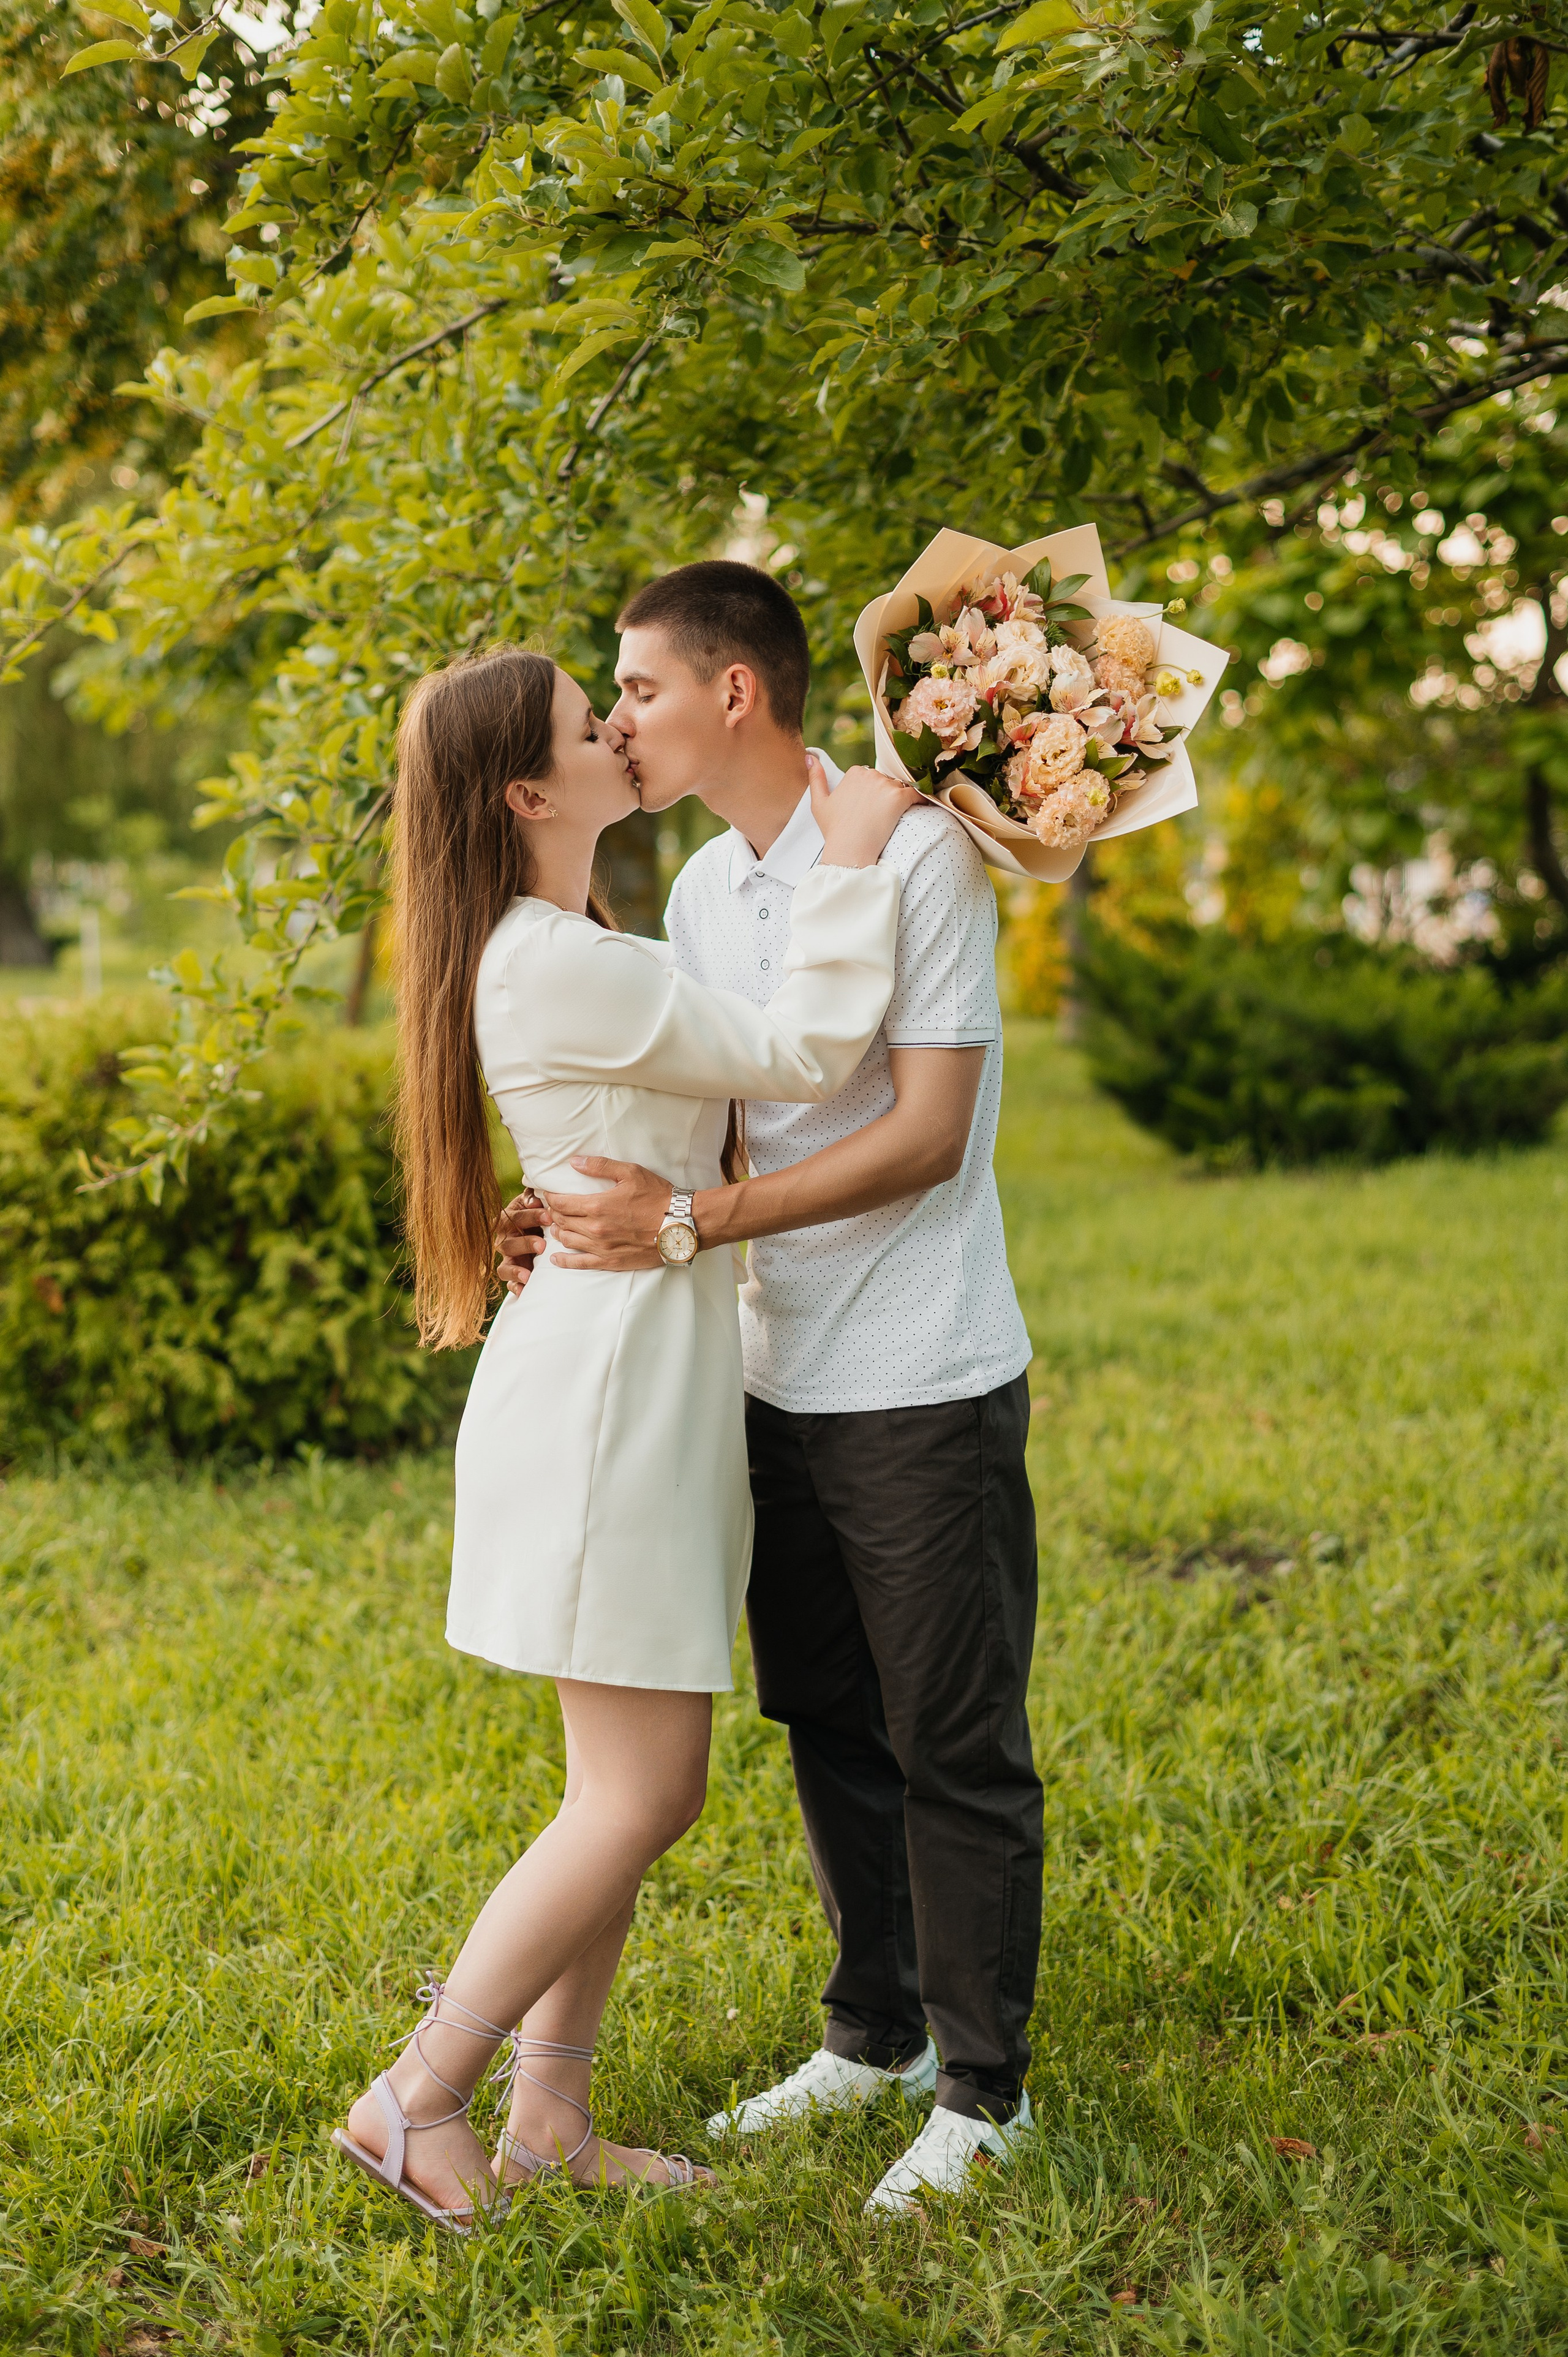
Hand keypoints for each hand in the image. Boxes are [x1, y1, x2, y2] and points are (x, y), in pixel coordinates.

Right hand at [495, 1191, 549, 1295]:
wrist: (536, 1227)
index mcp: (508, 1218)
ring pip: (504, 1265)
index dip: (531, 1216)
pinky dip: (515, 1286)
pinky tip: (524, 1290)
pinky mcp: (512, 1271)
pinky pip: (509, 1282)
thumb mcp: (535, 1201)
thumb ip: (533, 1198)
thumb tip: (534, 1200)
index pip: (516, 1217)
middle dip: (525, 1244)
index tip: (548, 1216)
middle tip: (542, 1246)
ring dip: (515, 1270)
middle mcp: (503, 1239)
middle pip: (508, 1243)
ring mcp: (507, 1257)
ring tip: (528, 1275)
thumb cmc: (537, 1212)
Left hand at [544, 1157, 675, 1269]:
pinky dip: (564, 1261)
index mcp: (597, 1206)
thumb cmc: (658, 1196)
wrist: (680, 1225)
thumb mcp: (630, 1173)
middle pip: (562, 1221)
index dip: (551, 1197)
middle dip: (554, 1213)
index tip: (549, 1194)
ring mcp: (602, 1247)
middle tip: (554, 1208)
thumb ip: (600, 1166)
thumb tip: (574, 1162)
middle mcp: (595, 1229)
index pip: (561, 1203)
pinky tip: (555, 1258)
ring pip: (568, 1240)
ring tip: (557, 1225)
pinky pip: (580, 1264)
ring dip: (558, 1231)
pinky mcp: (611, 1261)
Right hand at [810, 752, 923, 869]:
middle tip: (881, 815)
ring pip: (900, 788)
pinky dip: (920, 800)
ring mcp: (885, 786)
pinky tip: (921, 807)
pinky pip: (916, 795)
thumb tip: (810, 756)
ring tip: (896, 816)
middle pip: (887, 781)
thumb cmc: (834, 830)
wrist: (849, 849)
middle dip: (886, 795)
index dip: (872, 793)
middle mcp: (870, 775)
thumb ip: (815, 777)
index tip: (869, 808)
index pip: (872, 777)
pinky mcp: (898, 798)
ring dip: (900, 799)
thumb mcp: (818, 802)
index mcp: (854, 773)